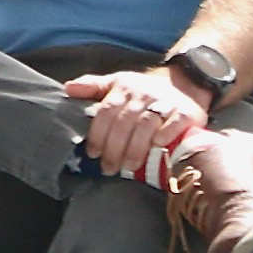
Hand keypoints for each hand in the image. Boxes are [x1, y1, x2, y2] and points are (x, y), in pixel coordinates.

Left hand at [59, 64, 207, 175]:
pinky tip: (158, 147)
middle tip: (108, 168)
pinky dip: (165, 135)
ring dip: (136, 148)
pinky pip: (174, 123)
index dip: (98, 134)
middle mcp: (143, 94)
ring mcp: (164, 102)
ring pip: (146, 125)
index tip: (93, 154)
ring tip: (129, 167)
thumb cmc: (142, 91)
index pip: (106, 112)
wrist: (183, 85)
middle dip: (114, 148)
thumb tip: (67, 89)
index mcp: (123, 88)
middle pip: (124, 122)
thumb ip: (92, 87)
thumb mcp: (117, 84)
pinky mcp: (184, 112)